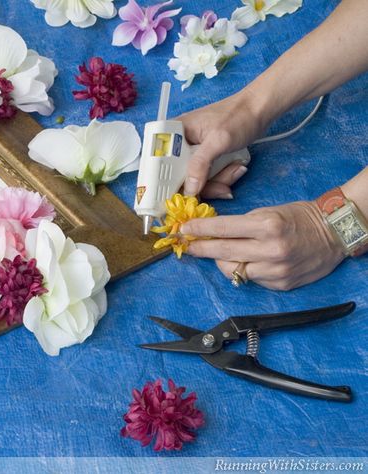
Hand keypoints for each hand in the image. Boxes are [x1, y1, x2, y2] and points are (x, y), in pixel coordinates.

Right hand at [178, 91, 266, 197]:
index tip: (185, 195)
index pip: (161, 165)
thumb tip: (188, 190)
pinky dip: (222, 178)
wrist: (260, 109)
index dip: (169, 183)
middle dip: (204, 185)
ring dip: (218, 181)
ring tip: (235, 169)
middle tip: (222, 186)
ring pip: (196, 181)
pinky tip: (235, 169)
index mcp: (174, 134)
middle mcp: (180, 145)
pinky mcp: (205, 159)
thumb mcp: (218, 140)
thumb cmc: (238, 116)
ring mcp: (193, 153)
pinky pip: (207, 177)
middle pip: (180, 178)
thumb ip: (200, 165)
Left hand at [181, 201, 345, 290]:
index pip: (223, 229)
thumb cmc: (299, 218)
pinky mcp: (280, 284)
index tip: (184, 229)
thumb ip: (242, 225)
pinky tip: (249, 261)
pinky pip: (251, 280)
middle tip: (188, 246)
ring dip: (222, 262)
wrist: (333, 234)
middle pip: (222, 252)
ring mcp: (276, 270)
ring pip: (233, 271)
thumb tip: (214, 233)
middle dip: (200, 249)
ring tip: (223, 253)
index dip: (200, 229)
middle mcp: (271, 250)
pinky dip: (245, 270)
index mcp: (267, 226)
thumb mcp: (269, 211)